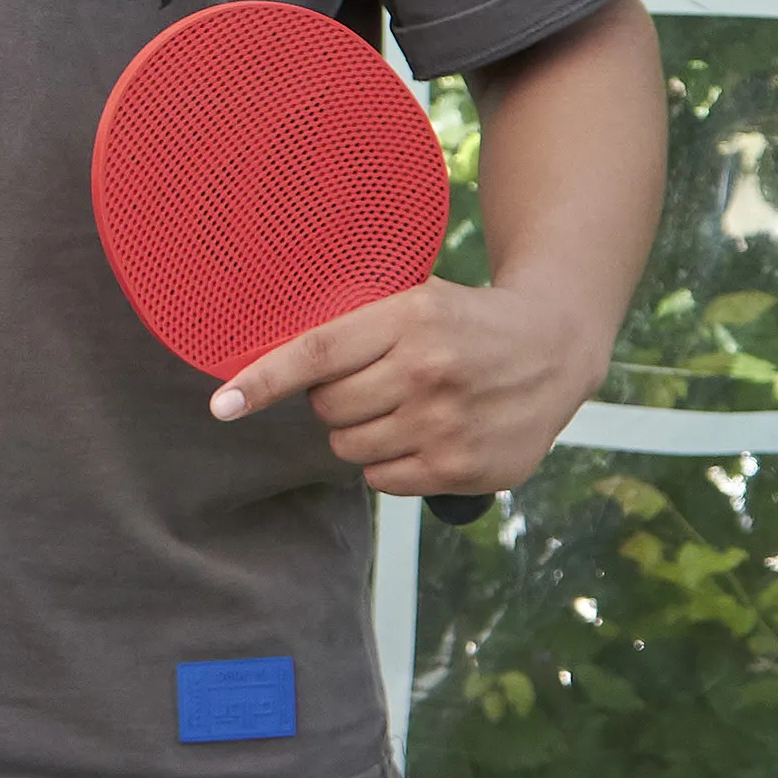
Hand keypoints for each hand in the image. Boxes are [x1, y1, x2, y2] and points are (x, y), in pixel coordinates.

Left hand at [211, 276, 604, 502]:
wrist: (555, 346)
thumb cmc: (465, 321)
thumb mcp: (417, 298)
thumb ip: (356, 324)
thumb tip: (268, 350)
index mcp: (410, 320)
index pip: (316, 355)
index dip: (263, 382)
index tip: (222, 406)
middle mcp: (428, 374)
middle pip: (327, 409)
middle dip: (333, 400)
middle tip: (372, 382)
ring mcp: (448, 426)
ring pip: (349, 448)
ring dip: (359, 433)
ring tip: (402, 407)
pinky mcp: (464, 469)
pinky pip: (382, 480)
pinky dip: (388, 463)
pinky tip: (423, 435)